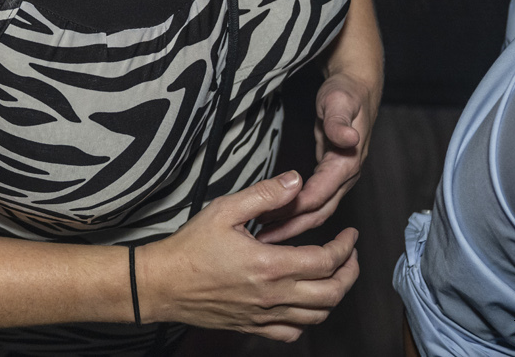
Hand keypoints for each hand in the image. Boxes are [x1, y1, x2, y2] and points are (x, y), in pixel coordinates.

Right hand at [141, 171, 359, 341]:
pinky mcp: (253, 326)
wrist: (163, 284)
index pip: (326, 262)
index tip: (350, 236)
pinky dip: (307, 320)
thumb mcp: (225, 209)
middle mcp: (273, 295)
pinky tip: (303, 303)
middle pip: (331, 294)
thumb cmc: (190, 247)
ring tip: (334, 276)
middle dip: (349, 273)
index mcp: (270, 265)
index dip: (345, 248)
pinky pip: (292, 333)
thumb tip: (296, 181)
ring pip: (317, 316)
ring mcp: (264, 315)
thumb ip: (264, 195)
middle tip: (350, 256)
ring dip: (333, 296)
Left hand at [255, 71, 377, 242]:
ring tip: (265, 235)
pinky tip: (277, 217)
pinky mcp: (331, 176)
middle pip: (319, 210)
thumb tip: (349, 137)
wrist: (356, 89)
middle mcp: (346, 176)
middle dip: (292, 227)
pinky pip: (315, 201)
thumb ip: (340, 121)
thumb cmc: (346, 94)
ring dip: (293, 225)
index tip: (272, 218)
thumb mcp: (340, 101)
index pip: (321, 193)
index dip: (297, 207)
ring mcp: (339, 178)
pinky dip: (296, 213)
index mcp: (347, 163)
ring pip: (317, 210)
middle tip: (263, 239)